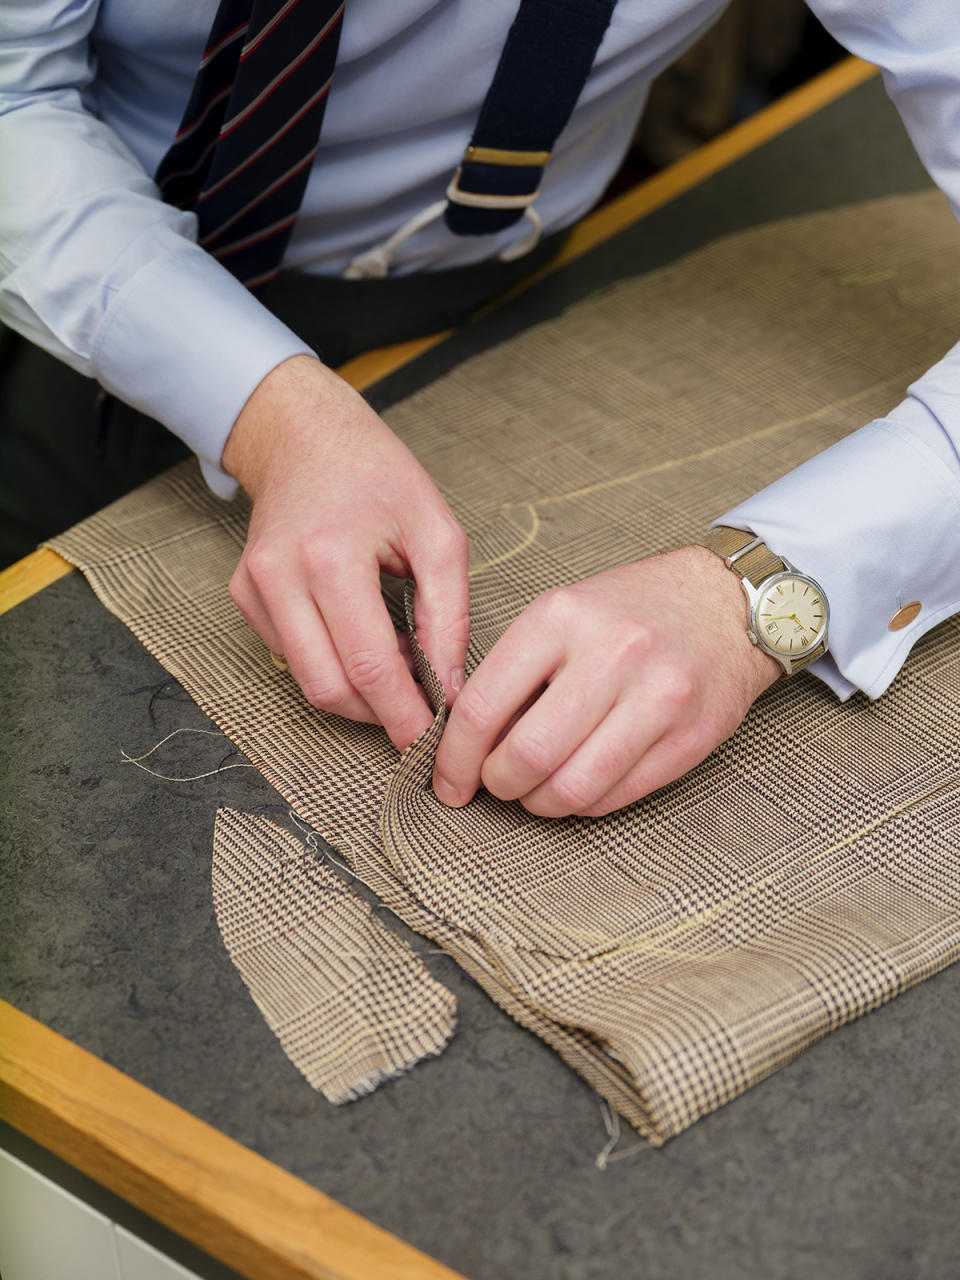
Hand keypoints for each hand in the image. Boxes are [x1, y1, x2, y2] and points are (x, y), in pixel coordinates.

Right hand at [223, 355, 468, 749]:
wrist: (306, 436)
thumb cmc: (379, 476)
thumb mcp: (437, 532)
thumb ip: (449, 614)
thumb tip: (451, 687)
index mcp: (330, 557)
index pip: (369, 665)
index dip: (403, 713)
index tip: (434, 738)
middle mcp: (279, 576)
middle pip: (330, 688)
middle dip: (379, 714)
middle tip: (421, 708)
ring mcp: (253, 588)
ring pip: (307, 681)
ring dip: (357, 693)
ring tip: (398, 666)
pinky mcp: (242, 595)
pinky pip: (290, 657)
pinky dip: (331, 665)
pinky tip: (362, 641)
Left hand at [432, 546, 779, 816]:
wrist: (725, 603)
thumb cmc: (631, 611)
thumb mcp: (563, 613)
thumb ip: (514, 672)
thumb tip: (465, 744)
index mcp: (561, 617)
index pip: (482, 707)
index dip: (454, 758)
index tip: (448, 780)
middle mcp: (612, 654)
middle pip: (527, 757)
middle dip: (498, 785)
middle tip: (496, 784)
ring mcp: (657, 699)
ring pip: (571, 789)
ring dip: (540, 803)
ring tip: (536, 789)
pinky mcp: (689, 738)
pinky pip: (616, 797)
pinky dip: (584, 803)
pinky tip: (578, 783)